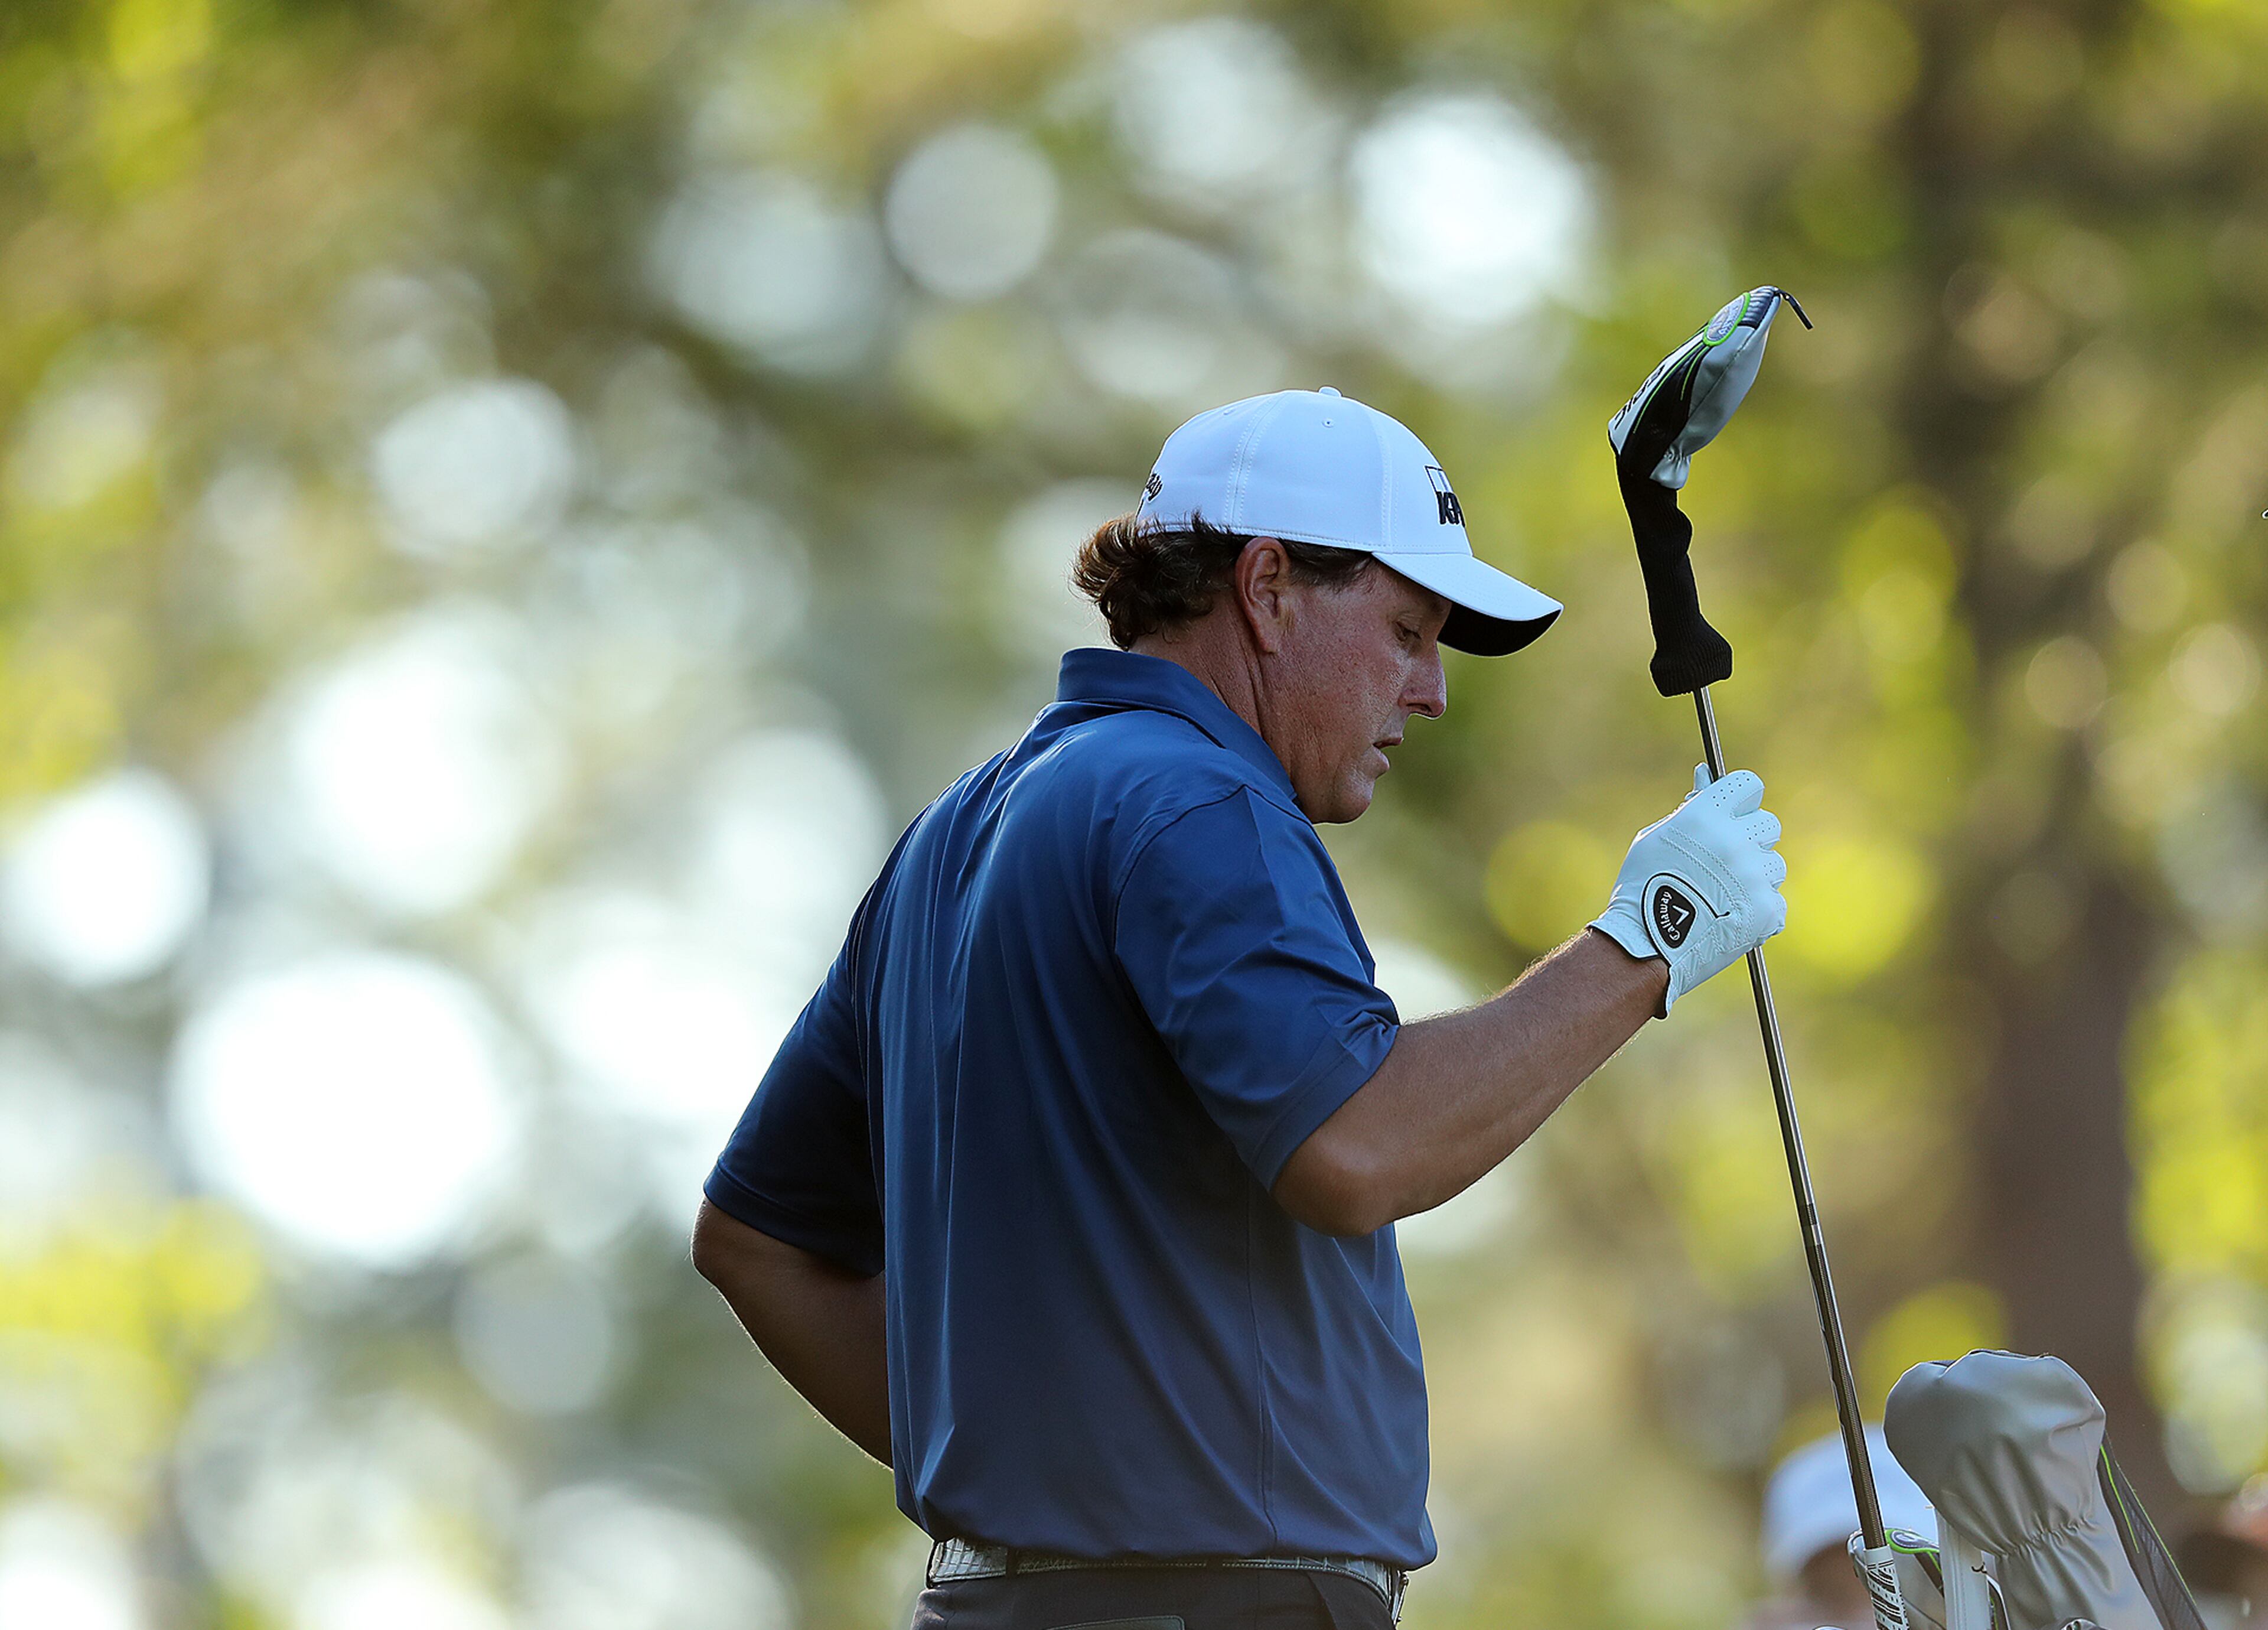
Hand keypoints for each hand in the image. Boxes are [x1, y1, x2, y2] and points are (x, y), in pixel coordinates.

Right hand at [1589, 764, 1786, 1014]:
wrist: (1646, 947)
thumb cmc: (1644, 887)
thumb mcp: (1657, 838)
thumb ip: (1690, 807)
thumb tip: (1706, 772)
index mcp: (1706, 816)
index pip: (1749, 785)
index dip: (1741, 800)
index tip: (1732, 814)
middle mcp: (1735, 841)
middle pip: (1768, 823)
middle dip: (1750, 838)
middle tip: (1723, 861)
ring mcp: (1754, 876)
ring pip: (1774, 864)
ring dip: (1755, 875)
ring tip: (1722, 895)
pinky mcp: (1768, 909)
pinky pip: (1773, 899)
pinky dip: (1756, 908)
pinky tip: (1728, 916)